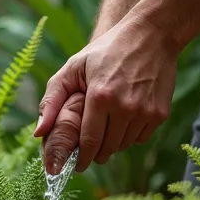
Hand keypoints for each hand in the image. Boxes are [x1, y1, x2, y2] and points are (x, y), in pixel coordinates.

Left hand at [34, 16, 179, 173]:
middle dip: (95, 152)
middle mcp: (125, 107)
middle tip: (89, 146)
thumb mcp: (73, 67)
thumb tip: (38, 133)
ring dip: (112, 143)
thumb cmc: (107, 50)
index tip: (76, 165)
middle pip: (107, 149)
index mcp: (100, 97)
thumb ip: (52, 100)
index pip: (89, 143)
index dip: (81, 159)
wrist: (152, 35)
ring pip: (124, 146)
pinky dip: (130, 135)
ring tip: (106, 127)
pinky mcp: (160, 114)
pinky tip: (124, 119)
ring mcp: (145, 112)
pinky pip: (140, 138)